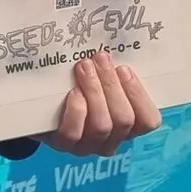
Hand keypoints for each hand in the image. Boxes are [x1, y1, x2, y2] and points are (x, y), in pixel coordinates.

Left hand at [37, 52, 162, 156]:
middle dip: (112, 85)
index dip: (139, 95)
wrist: (41, 103)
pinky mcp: (64, 145)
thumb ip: (112, 70)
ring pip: (102, 126)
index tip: (124, 68)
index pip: (148, 120)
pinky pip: (73, 133)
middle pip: (124, 119)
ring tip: (84, 67)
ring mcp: (88, 145)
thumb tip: (115, 46)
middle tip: (100, 58)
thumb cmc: (78, 85)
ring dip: (95, 92)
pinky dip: (76, 110)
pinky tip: (72, 91)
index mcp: (129, 125)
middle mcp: (112, 139)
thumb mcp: (99, 78)